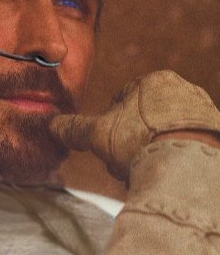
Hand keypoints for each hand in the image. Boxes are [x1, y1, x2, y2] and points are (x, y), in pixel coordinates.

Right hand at [50, 71, 219, 179]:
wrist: (188, 170)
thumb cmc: (140, 142)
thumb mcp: (97, 134)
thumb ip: (74, 128)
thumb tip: (52, 125)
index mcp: (154, 81)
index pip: (121, 99)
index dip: (110, 124)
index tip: (109, 145)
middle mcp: (183, 91)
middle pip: (143, 118)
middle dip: (130, 142)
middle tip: (126, 163)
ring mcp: (204, 112)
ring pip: (163, 132)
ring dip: (149, 151)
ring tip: (146, 171)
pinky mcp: (217, 135)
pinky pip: (186, 144)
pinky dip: (174, 157)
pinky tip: (167, 173)